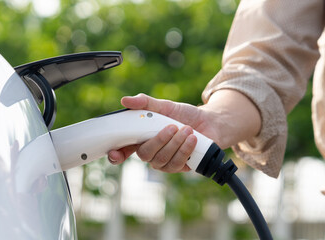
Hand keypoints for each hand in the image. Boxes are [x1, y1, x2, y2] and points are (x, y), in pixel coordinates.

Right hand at [107, 93, 222, 172]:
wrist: (210, 123)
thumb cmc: (185, 115)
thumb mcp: (166, 106)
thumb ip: (146, 103)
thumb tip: (126, 100)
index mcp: (143, 138)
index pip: (123, 149)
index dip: (116, 154)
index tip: (115, 154)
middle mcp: (152, 152)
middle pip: (144, 154)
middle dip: (159, 140)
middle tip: (172, 126)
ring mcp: (164, 162)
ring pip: (161, 160)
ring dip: (175, 143)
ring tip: (187, 129)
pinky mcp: (179, 167)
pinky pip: (176, 164)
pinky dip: (184, 149)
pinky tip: (193, 139)